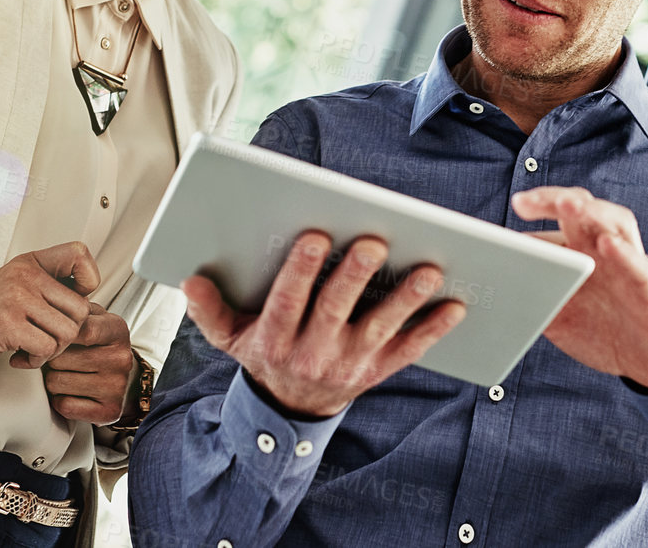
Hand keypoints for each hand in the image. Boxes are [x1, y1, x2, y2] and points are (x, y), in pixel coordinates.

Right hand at [0, 240, 100, 374]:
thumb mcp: (14, 287)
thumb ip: (47, 287)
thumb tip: (89, 302)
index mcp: (29, 263)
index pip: (80, 254)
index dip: (88, 281)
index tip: (68, 304)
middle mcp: (24, 275)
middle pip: (81, 308)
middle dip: (68, 334)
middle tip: (46, 342)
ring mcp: (15, 298)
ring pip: (67, 332)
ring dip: (52, 351)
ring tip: (31, 351)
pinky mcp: (6, 324)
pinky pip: (46, 349)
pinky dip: (36, 361)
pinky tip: (18, 358)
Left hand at [42, 307, 136, 424]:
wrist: (125, 379)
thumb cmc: (99, 345)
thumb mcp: (92, 318)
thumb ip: (70, 308)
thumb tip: (38, 313)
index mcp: (117, 330)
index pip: (80, 329)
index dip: (57, 336)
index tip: (50, 337)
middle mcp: (120, 358)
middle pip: (60, 359)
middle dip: (52, 360)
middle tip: (60, 360)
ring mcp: (116, 386)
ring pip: (56, 383)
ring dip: (53, 380)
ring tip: (66, 375)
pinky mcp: (109, 411)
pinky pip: (64, 406)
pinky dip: (61, 401)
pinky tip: (72, 393)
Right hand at [183, 231, 466, 417]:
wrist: (289, 412)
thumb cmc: (263, 355)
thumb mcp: (228, 338)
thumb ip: (210, 310)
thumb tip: (191, 281)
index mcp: (274, 338)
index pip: (287, 301)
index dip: (300, 270)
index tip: (314, 235)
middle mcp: (313, 353)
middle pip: (335, 310)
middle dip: (355, 276)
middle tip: (374, 242)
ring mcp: (349, 364)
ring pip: (379, 328)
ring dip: (405, 298)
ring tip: (428, 269)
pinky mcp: (377, 371)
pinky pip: (409, 351)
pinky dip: (433, 329)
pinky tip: (455, 305)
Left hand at [511, 187, 647, 391]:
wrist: (647, 364)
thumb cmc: (601, 331)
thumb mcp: (557, 316)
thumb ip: (531, 299)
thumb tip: (489, 293)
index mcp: (580, 251)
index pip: (558, 217)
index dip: (536, 207)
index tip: (512, 206)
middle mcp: (604, 250)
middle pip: (582, 209)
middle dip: (554, 199)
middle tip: (525, 202)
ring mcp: (628, 265)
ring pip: (615, 224)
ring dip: (590, 211)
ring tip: (566, 203)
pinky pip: (639, 265)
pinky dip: (624, 253)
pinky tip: (606, 245)